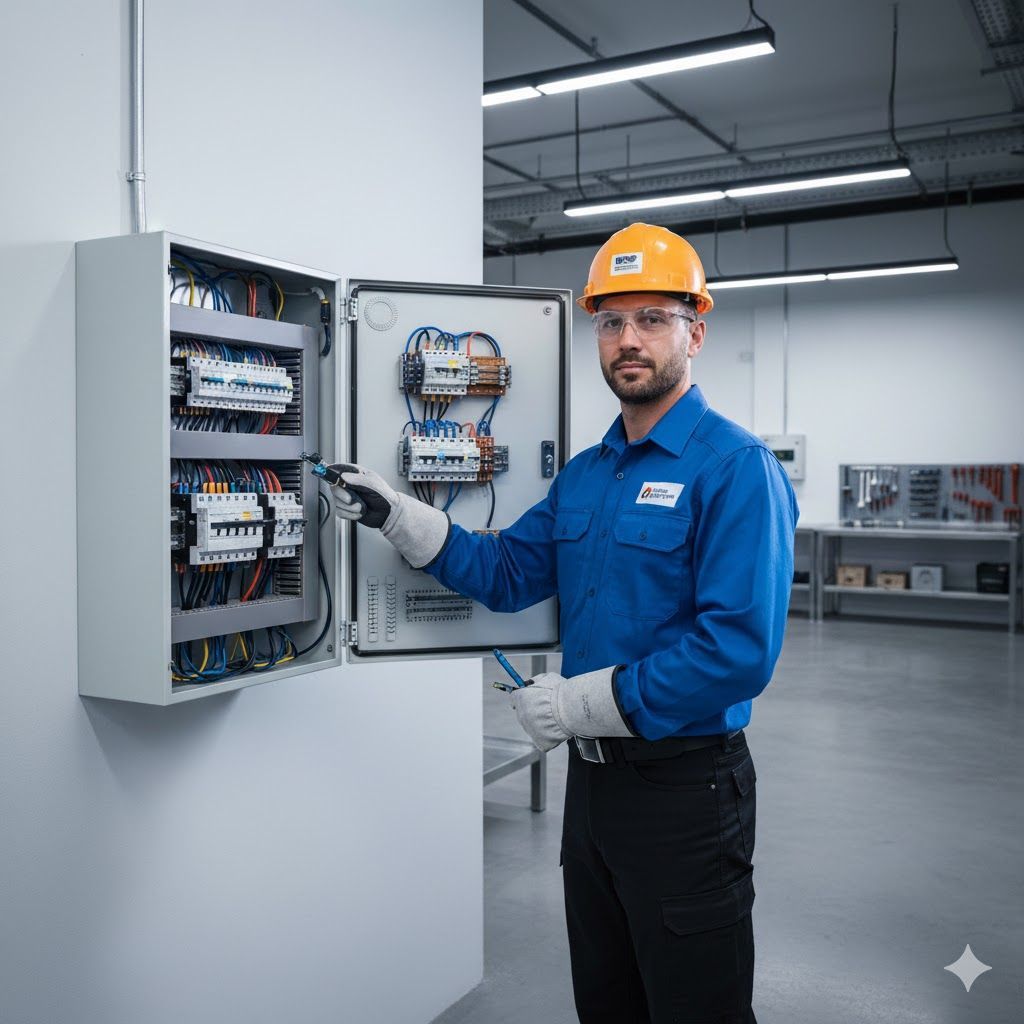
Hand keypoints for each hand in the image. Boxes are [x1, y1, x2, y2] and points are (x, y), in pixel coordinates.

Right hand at [329, 462, 450, 569]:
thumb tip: (343, 476)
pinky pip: (340, 512)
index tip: (327, 474)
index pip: (338, 470)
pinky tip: (360, 512)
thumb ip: (358, 479)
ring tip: (362, 507)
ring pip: (337, 502)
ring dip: (349, 507)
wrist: (389, 514)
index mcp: (355, 474)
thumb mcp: (373, 484)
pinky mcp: (347, 509)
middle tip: (351, 499)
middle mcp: (349, 485)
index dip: (330, 472)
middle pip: (334, 488)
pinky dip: (350, 514)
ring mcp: (348, 497)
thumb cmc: (385, 496)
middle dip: (342, 495)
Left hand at [511, 667, 632, 752]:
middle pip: (524, 713)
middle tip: (549, 707)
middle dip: (534, 710)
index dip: (523, 697)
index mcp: (519, 698)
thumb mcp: (547, 678)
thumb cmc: (561, 691)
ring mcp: (530, 730)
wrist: (572, 708)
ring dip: (542, 722)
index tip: (531, 697)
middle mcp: (521, 715)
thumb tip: (530, 684)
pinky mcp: (540, 742)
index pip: (514, 699)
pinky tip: (559, 728)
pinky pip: (543, 739)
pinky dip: (550, 735)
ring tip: (557, 717)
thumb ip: (535, 681)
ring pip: (534, 726)